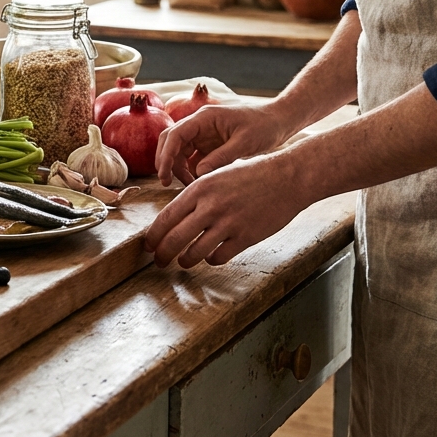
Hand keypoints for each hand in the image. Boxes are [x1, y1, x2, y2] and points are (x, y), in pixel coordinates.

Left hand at [142, 153, 311, 267]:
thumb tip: (174, 217)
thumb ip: (197, 195)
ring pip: (194, 253)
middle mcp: (210, 206)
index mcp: (200, 189)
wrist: (288, 178)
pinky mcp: (245, 237)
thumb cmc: (252, 175)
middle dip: (162, 254)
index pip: (166, 217)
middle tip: (158, 262)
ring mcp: (228, 223)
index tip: (148, 245)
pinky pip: (219, 257)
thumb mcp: (217, 175)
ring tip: (183, 261)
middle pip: (174, 239)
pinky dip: (211, 260)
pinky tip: (211, 257)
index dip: (153, 235)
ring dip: (185, 260)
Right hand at [155, 103, 297, 186]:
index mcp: (204, 118)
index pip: (174, 135)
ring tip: (189, 186)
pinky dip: (190, 170)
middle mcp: (199, 125)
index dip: (166, 155)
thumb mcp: (244, 143)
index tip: (165, 175)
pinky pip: (192, 158)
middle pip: (170, 142)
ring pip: (179, 152)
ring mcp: (202, 135)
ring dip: (178, 168)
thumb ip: (221, 157)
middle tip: (167, 183)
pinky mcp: (208, 145)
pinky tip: (198, 183)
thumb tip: (198, 173)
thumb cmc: (264, 127)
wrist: (278, 122)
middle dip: (166, 162)